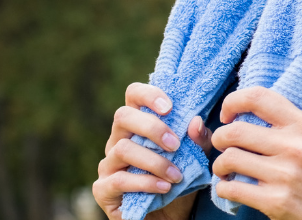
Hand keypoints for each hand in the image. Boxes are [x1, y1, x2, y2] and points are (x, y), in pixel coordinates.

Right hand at [93, 82, 214, 219]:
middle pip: (122, 116)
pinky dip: (145, 182)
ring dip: (154, 161)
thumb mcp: (197, 159)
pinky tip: (164, 187)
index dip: (148, 95)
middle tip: (176, 145)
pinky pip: (119, 179)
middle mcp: (118, 140)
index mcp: (138, 126)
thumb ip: (199, 140)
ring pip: (123, 149)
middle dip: (152, 128)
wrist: (170, 218)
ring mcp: (108, 164)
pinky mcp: (103, 188)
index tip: (170, 107)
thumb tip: (195, 121)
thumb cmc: (180, 181)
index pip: (133, 96)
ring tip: (176, 175)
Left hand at [209, 87, 301, 219]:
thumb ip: (295, 121)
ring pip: (230, 158)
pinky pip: (231, 188)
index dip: (233, 101)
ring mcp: (284, 175)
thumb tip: (259, 108)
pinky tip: (229, 186)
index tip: (228, 114)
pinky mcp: (275, 201)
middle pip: (235, 131)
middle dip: (219, 138)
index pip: (259, 98)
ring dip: (219, 164)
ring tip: (224, 168)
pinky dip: (223, 187)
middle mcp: (295, 147)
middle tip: (221, 144)